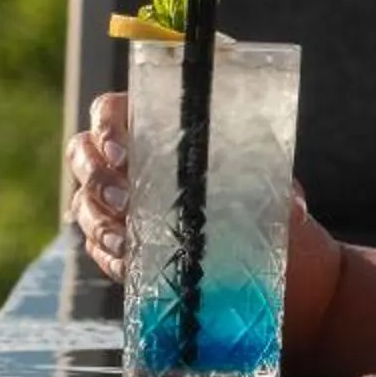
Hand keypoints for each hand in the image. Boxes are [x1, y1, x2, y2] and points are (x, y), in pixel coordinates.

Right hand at [65, 90, 328, 300]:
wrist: (252, 250)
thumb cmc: (251, 195)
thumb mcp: (263, 181)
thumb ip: (271, 184)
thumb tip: (293, 206)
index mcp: (149, 126)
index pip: (109, 111)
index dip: (106, 127)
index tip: (124, 152)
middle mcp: (120, 160)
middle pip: (82, 154)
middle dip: (97, 177)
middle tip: (126, 201)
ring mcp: (109, 202)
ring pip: (82, 203)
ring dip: (99, 222)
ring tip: (126, 241)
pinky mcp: (110, 242)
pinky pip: (94, 246)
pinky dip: (107, 255)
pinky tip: (126, 265)